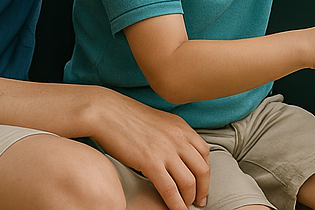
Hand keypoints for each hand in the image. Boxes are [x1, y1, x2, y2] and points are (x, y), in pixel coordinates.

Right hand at [93, 89, 210, 209]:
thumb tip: (177, 154)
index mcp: (182, 127)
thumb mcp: (159, 123)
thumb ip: (172, 136)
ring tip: (185, 207)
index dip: (206, 172)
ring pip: (188, 181)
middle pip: (202, 168)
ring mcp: (166, 150)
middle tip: (199, 202)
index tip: (202, 185)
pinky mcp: (151, 162)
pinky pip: (169, 189)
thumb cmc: (129, 119)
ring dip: (189, 198)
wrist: (108, 112)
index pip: (205, 152)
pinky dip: (175, 204)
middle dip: (203, 189)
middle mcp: (179, 138)